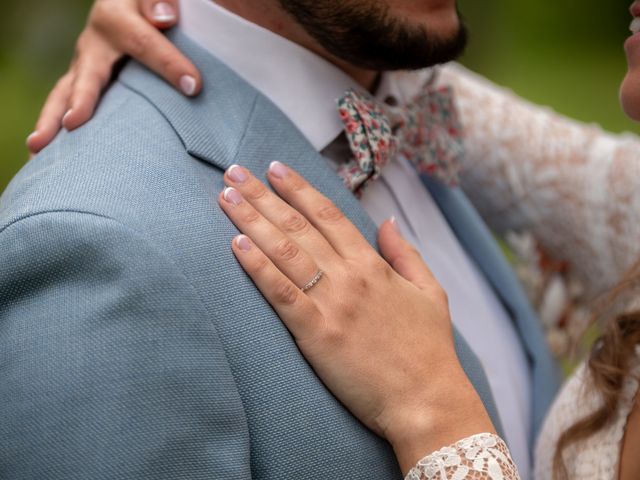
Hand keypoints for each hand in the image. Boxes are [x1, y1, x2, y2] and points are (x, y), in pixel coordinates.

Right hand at [27, 0, 199, 153]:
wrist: (127, 8)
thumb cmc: (150, 7)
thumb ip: (159, 1)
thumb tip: (165, 18)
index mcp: (117, 20)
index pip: (144, 44)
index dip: (170, 64)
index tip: (194, 86)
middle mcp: (92, 45)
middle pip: (87, 76)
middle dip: (81, 100)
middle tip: (74, 122)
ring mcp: (83, 67)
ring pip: (63, 95)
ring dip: (52, 121)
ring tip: (39, 146)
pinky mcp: (80, 83)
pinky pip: (63, 106)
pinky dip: (54, 130)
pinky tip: (43, 157)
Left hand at [218, 162, 494, 473]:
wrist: (428, 401)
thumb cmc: (429, 350)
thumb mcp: (432, 293)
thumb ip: (407, 254)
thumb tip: (388, 221)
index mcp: (373, 265)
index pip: (328, 215)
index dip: (299, 189)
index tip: (275, 168)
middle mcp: (349, 276)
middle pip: (298, 226)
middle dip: (263, 195)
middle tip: (235, 171)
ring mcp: (332, 303)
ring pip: (284, 252)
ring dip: (251, 221)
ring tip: (226, 196)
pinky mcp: (316, 334)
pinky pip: (281, 294)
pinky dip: (257, 267)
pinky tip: (235, 245)